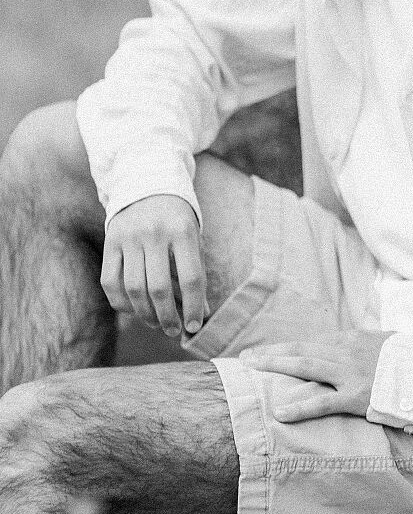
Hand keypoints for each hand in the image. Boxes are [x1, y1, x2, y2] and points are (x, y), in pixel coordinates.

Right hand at [101, 195, 207, 337]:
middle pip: (159, 288)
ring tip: (156, 323)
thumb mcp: (193, 237)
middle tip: (174, 331)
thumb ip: (196, 272)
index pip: (191, 278)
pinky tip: (134, 310)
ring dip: (145, 314)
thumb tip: (201, 313)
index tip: (195, 326)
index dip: (194, 307)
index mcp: (182, 230)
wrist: (147, 183)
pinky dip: (122, 303)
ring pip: (134, 289)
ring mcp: (129, 237)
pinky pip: (111, 283)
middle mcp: (154, 233)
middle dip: (168, 317)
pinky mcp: (110, 241)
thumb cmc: (176, 217)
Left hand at [242, 330, 393, 421]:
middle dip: (271, 353)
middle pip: (300, 350)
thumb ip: (362, 345)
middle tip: (246, 358)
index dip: (286, 348)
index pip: (310, 343)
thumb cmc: (408, 360)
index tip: (265, 352)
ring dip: (275, 365)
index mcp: (351, 338)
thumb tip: (349, 345)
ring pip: (305, 366)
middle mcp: (345, 351)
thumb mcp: (382, 343)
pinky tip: (280, 412)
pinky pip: (323, 402)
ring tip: (252, 369)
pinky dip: (300, 406)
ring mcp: (349, 373)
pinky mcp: (356, 396)